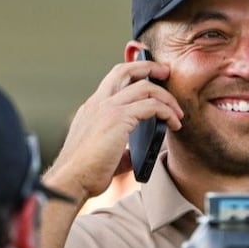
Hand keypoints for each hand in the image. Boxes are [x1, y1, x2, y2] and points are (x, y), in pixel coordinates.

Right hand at [43, 59, 183, 202]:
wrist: (70, 180)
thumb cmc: (85, 173)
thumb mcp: (104, 154)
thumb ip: (120, 150)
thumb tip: (135, 155)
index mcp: (92, 109)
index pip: (114, 80)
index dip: (133, 74)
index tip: (152, 78)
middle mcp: (98, 103)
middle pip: (125, 70)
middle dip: (149, 67)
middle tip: (166, 73)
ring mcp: (106, 108)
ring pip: (144, 86)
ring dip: (166, 97)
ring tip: (178, 112)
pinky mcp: (117, 119)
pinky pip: (151, 106)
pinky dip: (167, 112)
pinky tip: (174, 124)